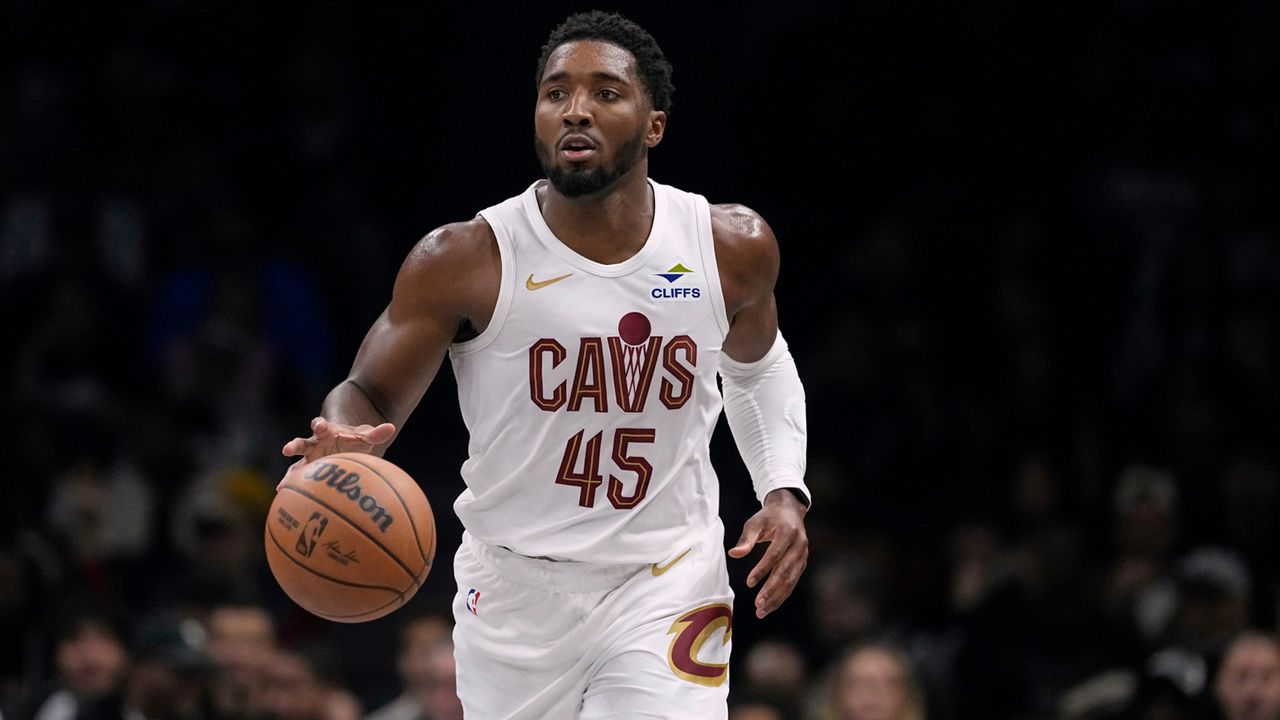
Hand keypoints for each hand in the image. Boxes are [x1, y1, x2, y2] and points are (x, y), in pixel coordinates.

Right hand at [279, 417, 395, 487]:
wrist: (343, 444)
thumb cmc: (354, 439)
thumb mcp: (365, 435)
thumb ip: (376, 433)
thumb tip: (391, 427)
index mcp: (327, 432)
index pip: (320, 425)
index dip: (319, 424)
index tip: (318, 425)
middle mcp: (314, 444)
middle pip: (302, 443)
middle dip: (294, 446)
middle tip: (286, 450)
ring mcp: (309, 459)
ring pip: (296, 465)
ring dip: (289, 475)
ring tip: (281, 487)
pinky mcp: (309, 473)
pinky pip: (299, 481)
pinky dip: (292, 488)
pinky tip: (284, 499)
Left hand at [727, 489, 808, 618]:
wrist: (789, 510)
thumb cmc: (768, 517)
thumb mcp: (755, 523)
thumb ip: (746, 539)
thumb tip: (734, 554)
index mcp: (788, 532)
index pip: (775, 554)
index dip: (762, 570)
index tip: (749, 583)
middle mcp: (799, 544)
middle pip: (785, 571)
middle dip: (771, 590)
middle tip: (758, 605)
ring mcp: (803, 554)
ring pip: (791, 580)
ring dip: (777, 597)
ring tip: (762, 611)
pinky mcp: (803, 562)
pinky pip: (793, 581)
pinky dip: (782, 594)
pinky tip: (771, 605)